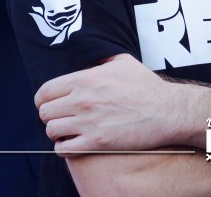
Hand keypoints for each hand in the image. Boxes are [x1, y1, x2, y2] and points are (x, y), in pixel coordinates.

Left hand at [35, 53, 181, 153]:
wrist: (166, 110)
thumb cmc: (147, 87)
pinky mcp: (96, 143)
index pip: (45, 91)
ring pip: (51, 130)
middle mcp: (83, 100)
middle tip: (62, 118)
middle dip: (51, 116)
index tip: (49, 104)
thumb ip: (100, 61)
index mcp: (85, 79)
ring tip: (69, 131)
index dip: (43, 99)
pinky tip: (75, 144)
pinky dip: (65, 148)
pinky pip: (63, 149)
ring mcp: (88, 122)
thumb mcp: (123, 62)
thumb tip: (90, 62)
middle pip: (45, 112)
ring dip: (58, 132)